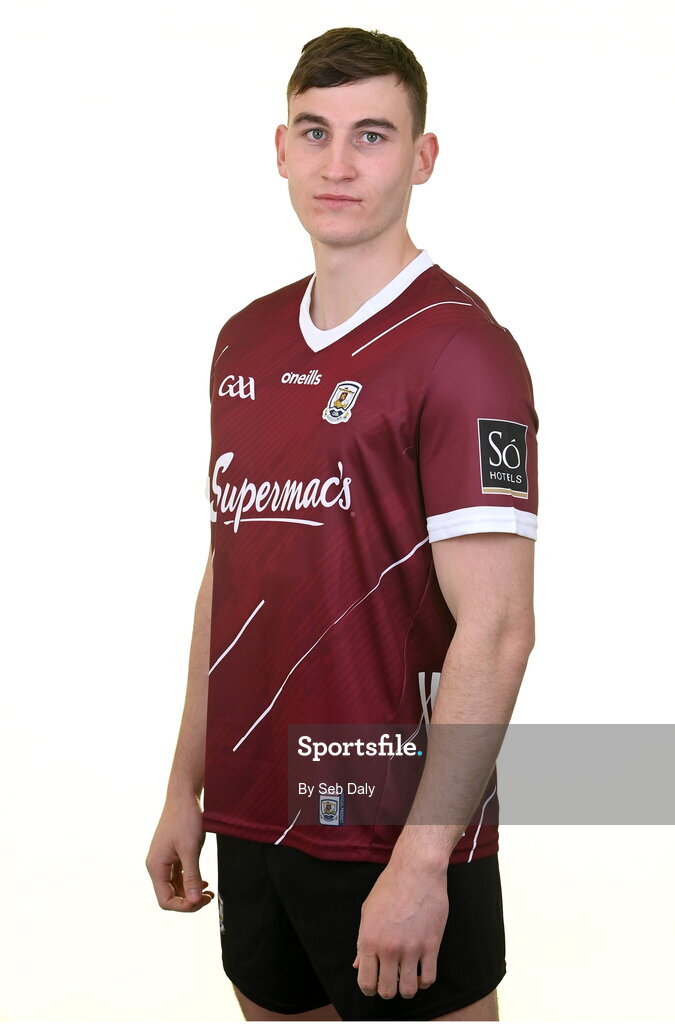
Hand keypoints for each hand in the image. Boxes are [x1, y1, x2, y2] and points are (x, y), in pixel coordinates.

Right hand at [145, 794, 214, 911]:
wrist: (183, 795)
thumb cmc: (185, 818)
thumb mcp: (190, 849)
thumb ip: (192, 876)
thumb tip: (195, 901)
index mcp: (156, 867)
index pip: (165, 900)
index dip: (184, 906)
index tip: (202, 901)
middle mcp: (157, 866)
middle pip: (170, 896)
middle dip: (189, 900)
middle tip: (209, 897)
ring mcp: (164, 860)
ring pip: (175, 887)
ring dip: (191, 892)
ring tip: (209, 892)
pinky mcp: (171, 855)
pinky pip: (178, 876)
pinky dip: (190, 881)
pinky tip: (204, 881)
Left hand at [352, 859, 448, 999]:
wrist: (416, 870)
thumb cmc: (390, 886)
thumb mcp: (368, 911)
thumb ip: (361, 940)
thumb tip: (357, 964)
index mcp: (369, 940)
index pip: (365, 982)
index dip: (369, 989)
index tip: (374, 985)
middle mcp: (388, 948)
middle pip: (387, 991)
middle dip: (387, 990)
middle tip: (391, 980)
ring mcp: (411, 948)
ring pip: (409, 990)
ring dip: (407, 988)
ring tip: (407, 978)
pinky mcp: (431, 945)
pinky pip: (429, 978)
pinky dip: (424, 981)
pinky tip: (421, 971)